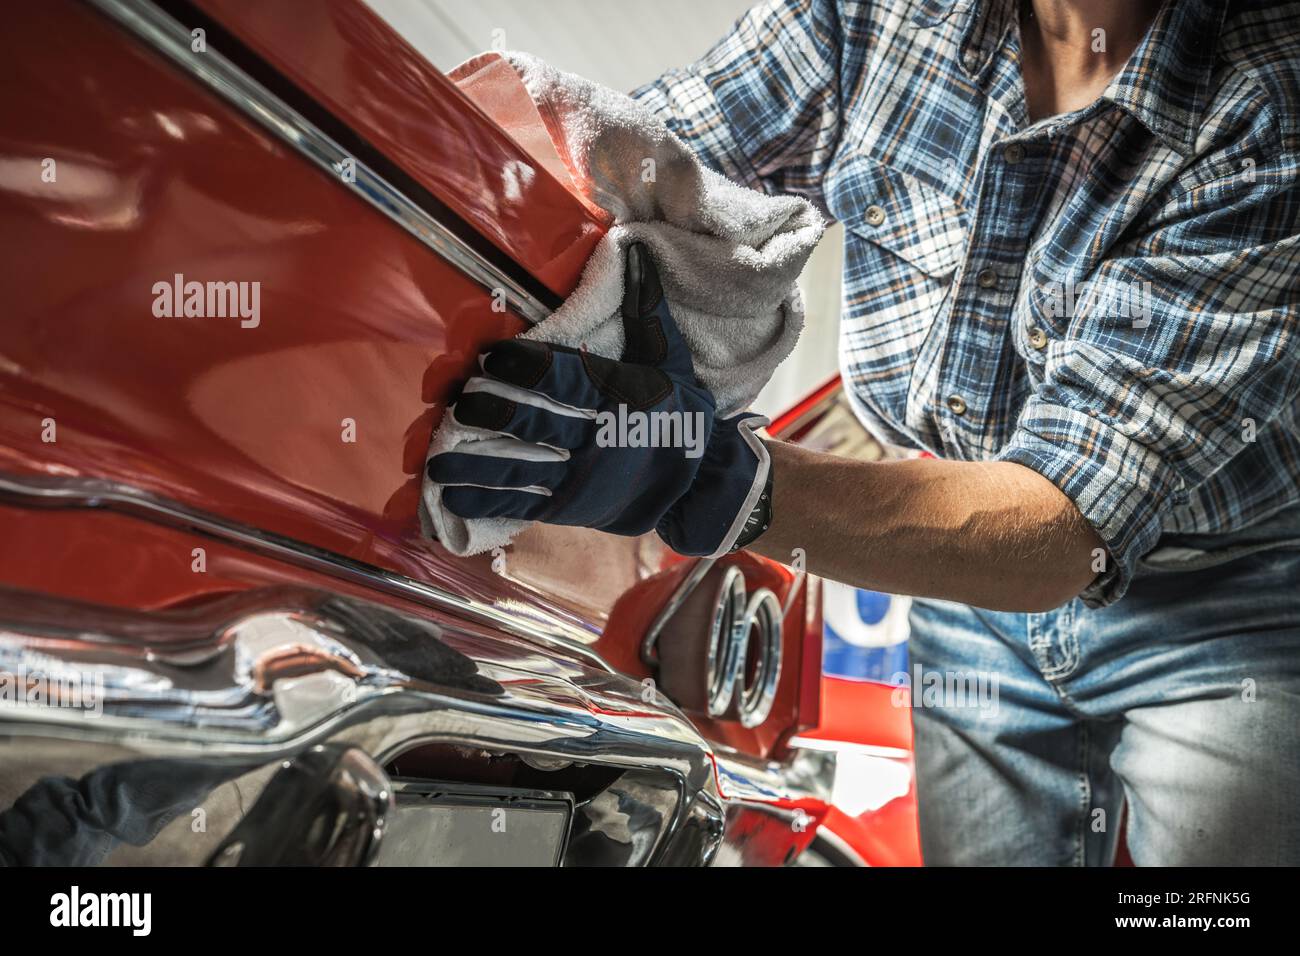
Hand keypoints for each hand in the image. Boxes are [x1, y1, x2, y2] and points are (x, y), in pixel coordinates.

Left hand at [428, 242, 769, 555]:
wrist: (701, 485)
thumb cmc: (682, 415)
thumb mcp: (672, 360)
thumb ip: (647, 310)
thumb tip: (635, 251)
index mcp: (616, 396)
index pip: (563, 379)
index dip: (524, 368)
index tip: (491, 358)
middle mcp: (595, 438)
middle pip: (534, 422)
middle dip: (491, 412)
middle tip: (459, 402)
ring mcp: (580, 477)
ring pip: (519, 467)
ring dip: (474, 464)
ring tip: (435, 461)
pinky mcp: (571, 507)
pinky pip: (522, 503)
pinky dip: (486, 501)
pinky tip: (450, 495)